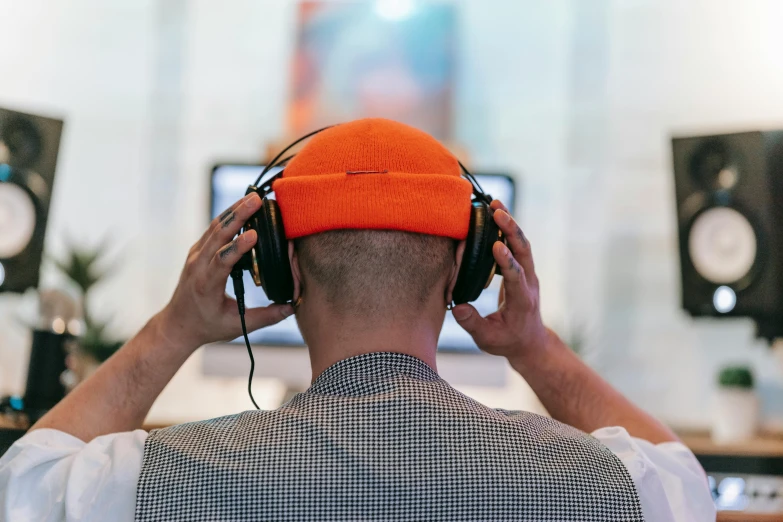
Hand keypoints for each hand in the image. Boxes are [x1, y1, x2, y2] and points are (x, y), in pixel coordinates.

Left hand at [158, 193, 293, 348]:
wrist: (178, 324)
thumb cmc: (207, 326)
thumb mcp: (236, 326)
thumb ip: (265, 317)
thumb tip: (292, 307)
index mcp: (207, 285)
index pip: (222, 261)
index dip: (238, 247)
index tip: (255, 234)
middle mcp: (198, 266)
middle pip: (218, 235)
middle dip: (237, 216)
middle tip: (256, 200)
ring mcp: (196, 256)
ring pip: (215, 227)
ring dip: (234, 211)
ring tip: (252, 197)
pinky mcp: (198, 251)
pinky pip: (213, 229)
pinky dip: (227, 216)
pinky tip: (241, 207)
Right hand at [452, 200, 550, 364]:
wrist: (529, 341)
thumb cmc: (507, 340)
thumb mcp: (488, 339)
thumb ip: (473, 324)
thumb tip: (457, 307)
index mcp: (521, 300)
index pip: (515, 276)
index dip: (507, 261)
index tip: (496, 245)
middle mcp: (528, 283)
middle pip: (524, 251)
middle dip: (512, 230)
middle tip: (497, 211)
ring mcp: (527, 274)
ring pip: (522, 244)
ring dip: (510, 224)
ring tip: (495, 204)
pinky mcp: (522, 269)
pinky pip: (518, 245)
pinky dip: (508, 229)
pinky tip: (495, 214)